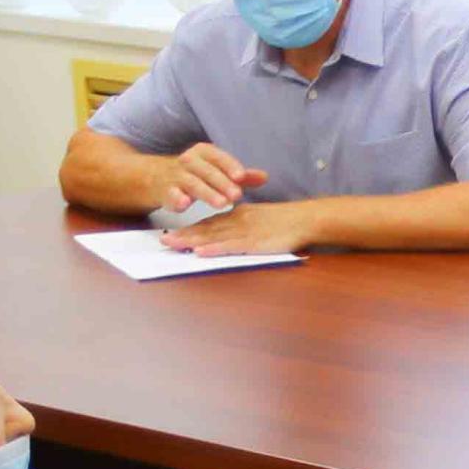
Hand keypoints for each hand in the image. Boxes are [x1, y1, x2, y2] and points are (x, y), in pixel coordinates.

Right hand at [168, 142, 266, 212]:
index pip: (219, 158)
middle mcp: (189, 161)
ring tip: (222, 204)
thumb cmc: (196, 174)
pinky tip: (184, 203)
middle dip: (223, 183)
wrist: (159, 177)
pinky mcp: (166, 191)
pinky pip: (171, 194)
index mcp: (204, 152)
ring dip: (207, 193)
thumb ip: (240, 176)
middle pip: (207, 171)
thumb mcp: (218, 171)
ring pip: (193, 183)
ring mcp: (177, 176)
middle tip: (237, 195)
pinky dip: (177, 198)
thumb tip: (265, 177)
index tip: (241, 177)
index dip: (230, 166)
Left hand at [168, 198, 313, 255]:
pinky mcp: (254, 243)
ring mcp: (244, 232)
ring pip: (213, 237)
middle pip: (205, 229)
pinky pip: (230, 246)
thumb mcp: (261, 219)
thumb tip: (230, 234)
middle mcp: (237, 222)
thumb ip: (244, 225)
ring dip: (191, 241)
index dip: (190, 229)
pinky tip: (201, 252)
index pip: (210, 223)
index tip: (172, 234)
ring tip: (172, 244)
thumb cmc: (286, 222)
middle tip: (162, 240)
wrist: (306, 219)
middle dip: (183, 235)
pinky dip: (214, 249)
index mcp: (238, 215)